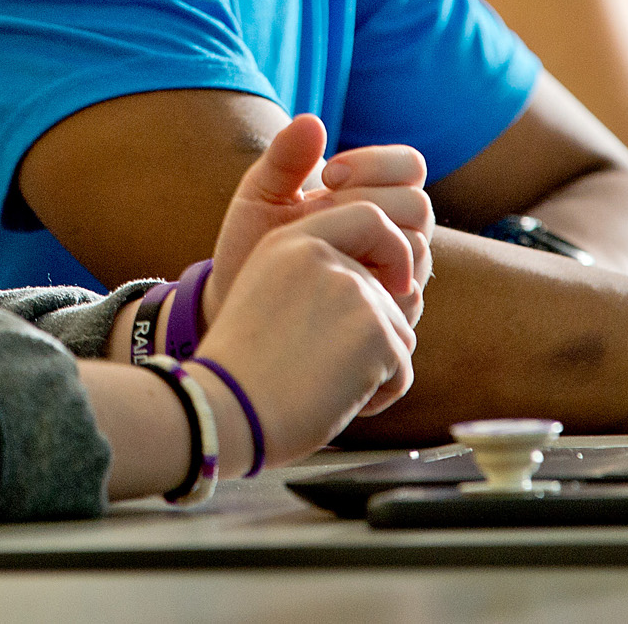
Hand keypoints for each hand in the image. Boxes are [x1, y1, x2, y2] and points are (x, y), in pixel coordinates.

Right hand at [196, 199, 420, 460]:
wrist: (227, 410)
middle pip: (389, 294)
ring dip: (372, 369)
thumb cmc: (242, 369)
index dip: (393, 248)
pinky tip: (334, 400)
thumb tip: (387, 289)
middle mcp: (326, 258)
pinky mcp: (376, 333)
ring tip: (322, 384)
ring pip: (398, 334)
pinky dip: (377, 396)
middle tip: (320, 368)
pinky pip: (400, 371)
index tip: (397, 280)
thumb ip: (315, 277)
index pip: (369, 218)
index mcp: (291, 241)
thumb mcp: (265, 294)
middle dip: (369, 339)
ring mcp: (354, 292)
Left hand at [207, 116, 431, 323]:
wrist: (242, 300)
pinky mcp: (392, 314)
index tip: (327, 177)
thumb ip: (285, 157)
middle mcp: (395, 232)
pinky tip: (331, 284)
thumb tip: (313, 120)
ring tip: (325, 251)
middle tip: (323, 217)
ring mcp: (397, 273)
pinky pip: (409, 297)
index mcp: (374, 195)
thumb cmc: (252, 242)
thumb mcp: (261, 195)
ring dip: (372, 244)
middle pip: (419, 205)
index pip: (410, 166)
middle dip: (370, 203)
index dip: (377, 164)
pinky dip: (372, 284)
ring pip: (418, 249)